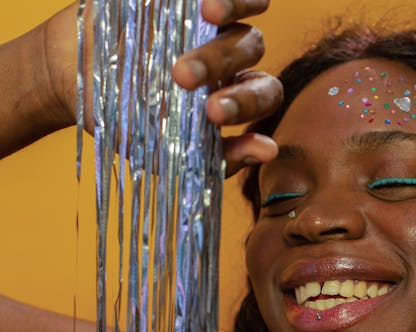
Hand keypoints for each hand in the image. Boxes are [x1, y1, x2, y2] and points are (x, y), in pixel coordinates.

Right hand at [43, 0, 280, 175]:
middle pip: (250, 50)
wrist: (71, 77)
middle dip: (220, 63)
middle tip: (181, 77)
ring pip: (238, 12)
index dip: (247, 102)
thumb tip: (268, 150)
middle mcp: (229, 56)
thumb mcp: (165, 149)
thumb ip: (218, 155)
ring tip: (208, 14)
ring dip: (231, 10)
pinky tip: (206, 1)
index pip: (263, 94)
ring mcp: (209, 20)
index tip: (213, 113)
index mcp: (233, 93)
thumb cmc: (126, 120)